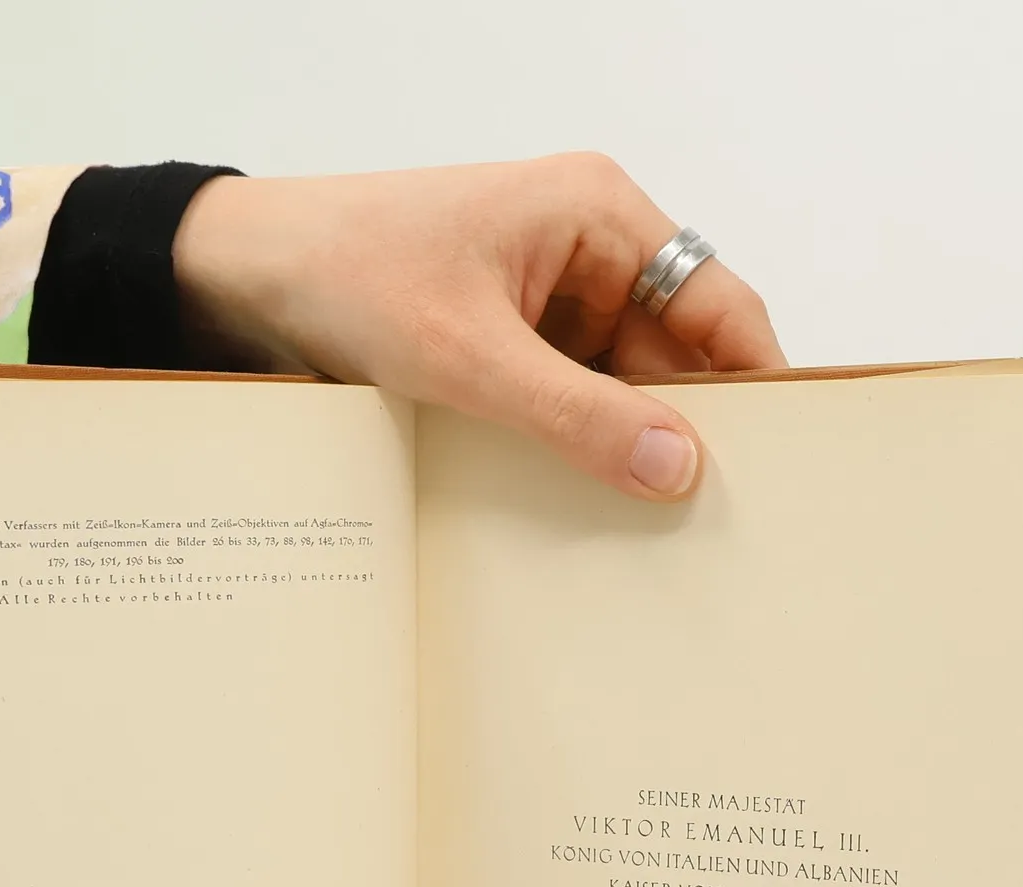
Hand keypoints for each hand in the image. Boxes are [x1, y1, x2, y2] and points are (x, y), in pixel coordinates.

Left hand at [174, 153, 786, 500]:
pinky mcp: (504, 342)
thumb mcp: (468, 357)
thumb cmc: (347, 272)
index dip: (756, 385)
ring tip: (646, 533)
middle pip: (674, 357)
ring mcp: (544, 301)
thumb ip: (577, 416)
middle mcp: (585, 252)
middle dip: (685, 433)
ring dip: (622, 450)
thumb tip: (680, 468)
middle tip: (709, 528)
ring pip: (617, 388)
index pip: (719, 306)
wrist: (241, 275)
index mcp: (600, 216)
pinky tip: (576, 509)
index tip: (782, 467)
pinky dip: (571, 450)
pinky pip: (564, 403)